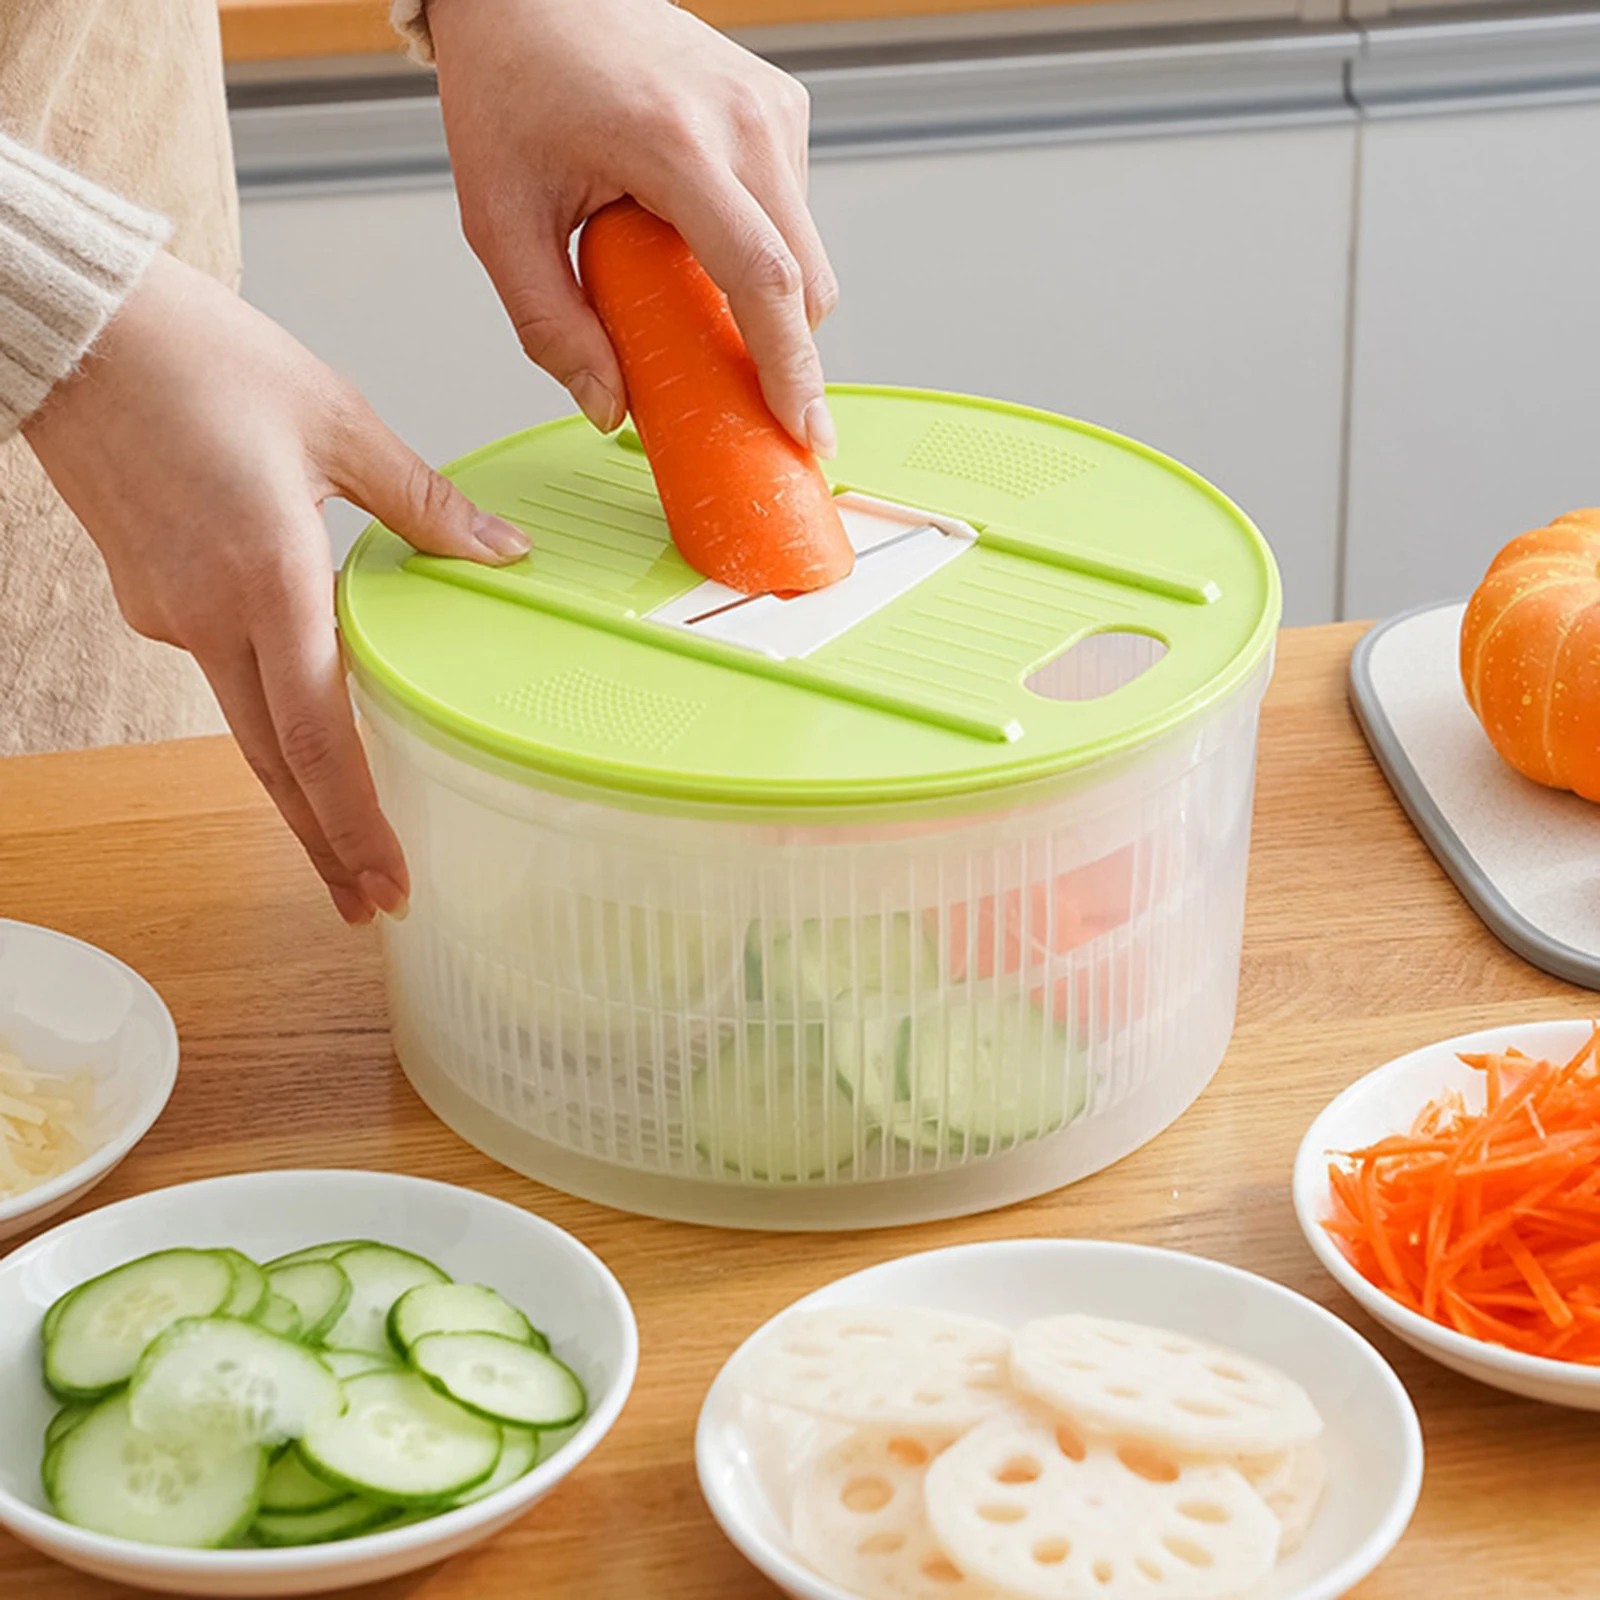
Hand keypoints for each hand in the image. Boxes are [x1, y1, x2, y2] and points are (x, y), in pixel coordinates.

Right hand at [24, 251, 530, 925]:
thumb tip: (500, 550)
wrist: (78, 328)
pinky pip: (222, 666)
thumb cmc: (198, 359)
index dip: (353, 824)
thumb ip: (424, 505)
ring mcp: (170, 614)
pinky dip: (270, 701)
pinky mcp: (149, 597)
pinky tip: (305, 701)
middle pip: (277, 763)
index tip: (388, 884)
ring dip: (300, 786)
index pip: (318, 738)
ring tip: (346, 835)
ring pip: (247, 723)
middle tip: (371, 906)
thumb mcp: (338, 423)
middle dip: (325, 844)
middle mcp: (211, 617)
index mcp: (267, 580)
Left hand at [428, 0, 838, 456]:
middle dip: (785, 354)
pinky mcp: (781, 105)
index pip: (761, 276)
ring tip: (681, 284)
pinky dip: (757, 249)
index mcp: (674, 143)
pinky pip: (792, 212)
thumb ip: (548, 326)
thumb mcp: (498, 219)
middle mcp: (743, 118)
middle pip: (806, 280)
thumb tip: (609, 409)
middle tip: (743, 400)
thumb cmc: (511, 85)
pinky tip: (695, 234)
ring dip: (762, 298)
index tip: (805, 431)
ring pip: (806, 252)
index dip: (789, 366)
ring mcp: (772, 107)